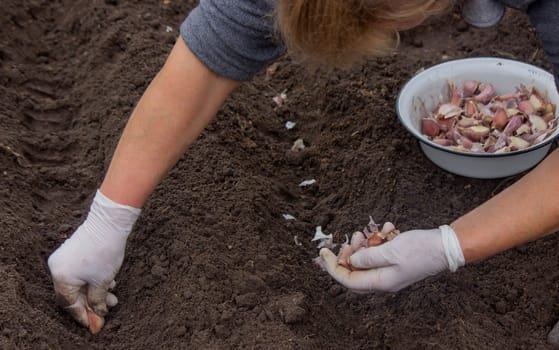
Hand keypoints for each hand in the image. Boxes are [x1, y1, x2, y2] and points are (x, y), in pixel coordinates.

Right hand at [47, 190, 139, 332]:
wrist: (109, 223)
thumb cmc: (104, 252)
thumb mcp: (102, 282)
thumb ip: (97, 301)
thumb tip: (97, 315)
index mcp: (60, 277)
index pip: (69, 304)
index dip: (83, 315)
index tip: (96, 321)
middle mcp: (57, 268)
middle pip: (73, 293)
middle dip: (93, 302)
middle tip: (109, 306)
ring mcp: (63, 258)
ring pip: (79, 282)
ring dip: (96, 290)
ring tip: (113, 294)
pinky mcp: (72, 251)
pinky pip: (80, 272)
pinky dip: (93, 279)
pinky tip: (109, 282)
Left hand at [318, 225, 463, 292]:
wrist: (446, 246)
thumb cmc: (420, 249)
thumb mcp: (389, 251)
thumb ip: (367, 258)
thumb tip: (351, 263)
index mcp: (381, 282)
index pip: (348, 280)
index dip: (333, 267)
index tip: (322, 252)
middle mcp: (385, 279)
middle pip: (356, 270)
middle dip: (350, 253)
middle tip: (353, 238)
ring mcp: (392, 270)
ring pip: (367, 259)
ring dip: (365, 244)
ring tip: (369, 231)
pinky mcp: (398, 260)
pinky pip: (381, 252)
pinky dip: (381, 240)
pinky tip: (389, 228)